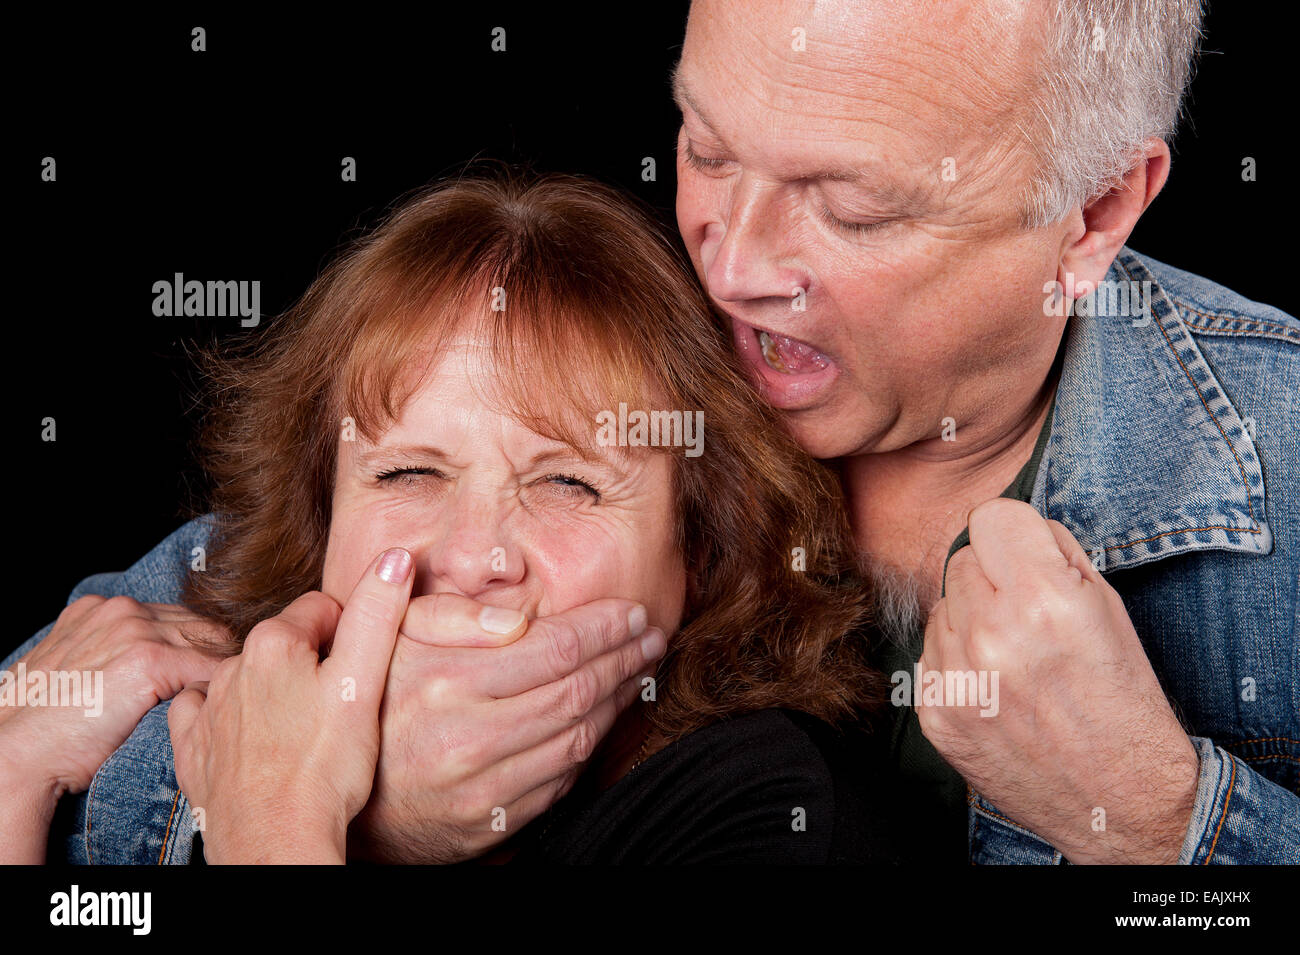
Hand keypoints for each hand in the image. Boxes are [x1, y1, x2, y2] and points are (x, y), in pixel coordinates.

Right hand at [0, 596, 224, 862]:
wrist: (18, 755)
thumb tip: (165, 670)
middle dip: (219, 655)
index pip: (178, 617)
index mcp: (102, 609)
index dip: (200, 646)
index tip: (216, 672)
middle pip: (201, 625)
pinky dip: (220, 690)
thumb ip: (116, 656)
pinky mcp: (150, 659)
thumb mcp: (79, 673)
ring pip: (211, 643)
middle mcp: (121, 610)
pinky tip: (220, 712)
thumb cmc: (49, 728)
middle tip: (239, 687)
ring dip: (224, 673)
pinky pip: (210, 669)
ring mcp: (135, 631)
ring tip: (236, 701)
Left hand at [168, 547, 413, 863]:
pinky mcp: (194, 749)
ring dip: (275, 693)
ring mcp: (207, 709)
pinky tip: (255, 742)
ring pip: (249, 680)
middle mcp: (231, 667)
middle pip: (286, 644)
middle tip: (340, 706)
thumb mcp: (364, 682)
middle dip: (313, 664)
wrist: (275, 841)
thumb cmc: (325, 768)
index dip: (350, 637)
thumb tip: (394, 557)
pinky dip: (229, 721)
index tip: (361, 672)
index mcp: (274, 642)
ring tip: (304, 732)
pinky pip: (205, 716)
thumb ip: (377, 613)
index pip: (322, 610)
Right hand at [350, 597, 664, 862]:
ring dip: (616, 701)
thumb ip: (451, 616)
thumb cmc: (365, 699)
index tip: (631, 612)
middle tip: (650, 636)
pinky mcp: (489, 821)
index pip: (554, 648)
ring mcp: (481, 785)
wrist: (330, 790)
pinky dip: (589, 746)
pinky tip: (600, 718)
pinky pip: (558, 781)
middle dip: (624, 659)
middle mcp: (466, 736)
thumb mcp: (388, 638)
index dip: (603, 627)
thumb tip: (520, 614)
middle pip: (576, 691)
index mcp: (446, 681)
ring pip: (577, 738)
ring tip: (636, 672)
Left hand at [918, 499, 1198, 863]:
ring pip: (941, 606)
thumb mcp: (1109, 609)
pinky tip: (997, 687)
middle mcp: (992, 636)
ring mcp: (957, 679)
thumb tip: (1012, 525)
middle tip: (1028, 613)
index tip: (1025, 553)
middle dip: (992, 578)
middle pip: (961, 559)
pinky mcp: (935, 712)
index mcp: (1044, 601)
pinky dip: (958, 662)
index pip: (990, 518)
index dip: (1013, 533)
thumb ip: (1056, 553)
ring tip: (1015, 656)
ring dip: (971, 620)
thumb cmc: (1121, 699)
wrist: (1119, 799)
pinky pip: (929, 653)